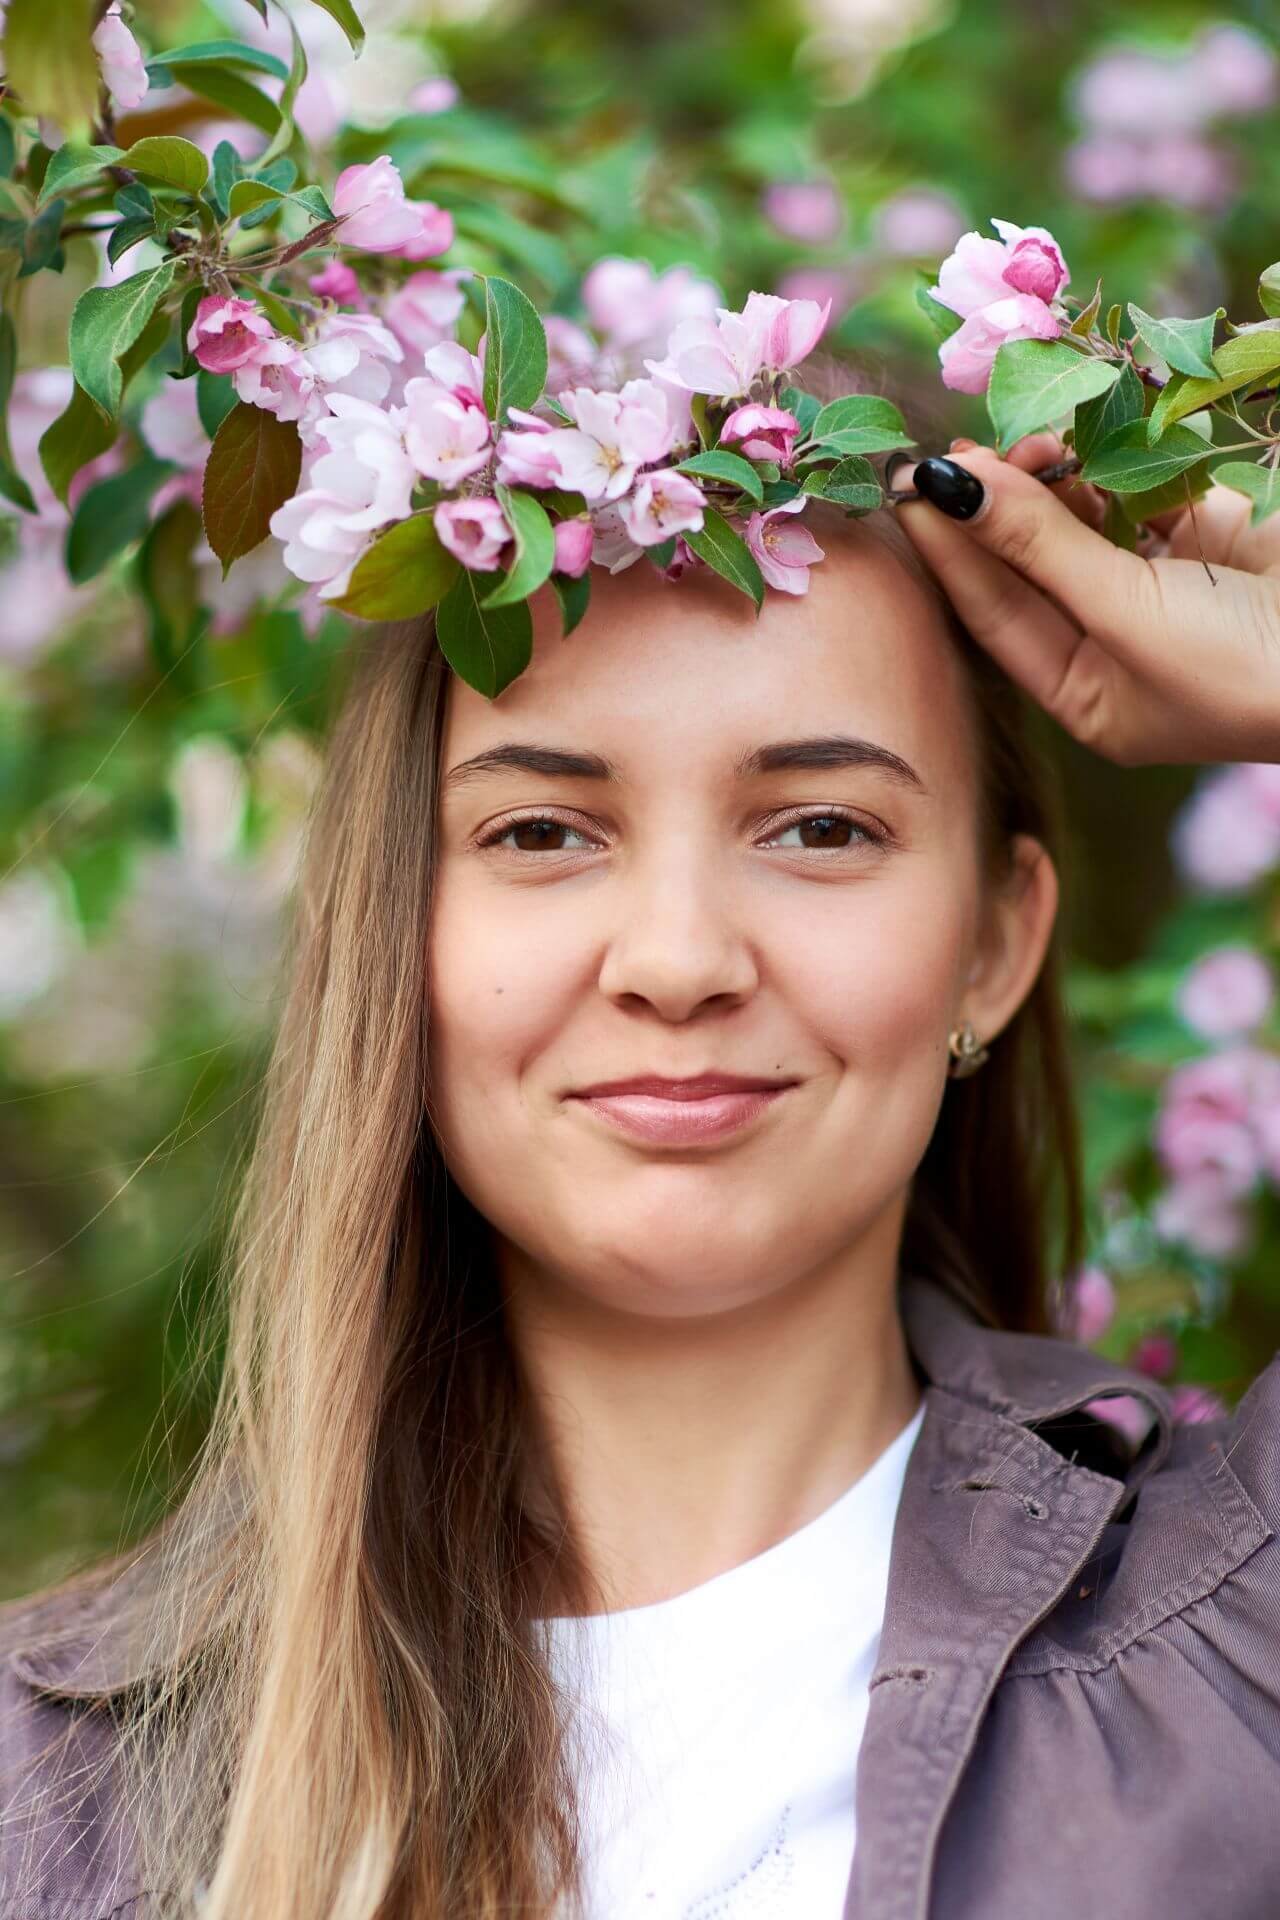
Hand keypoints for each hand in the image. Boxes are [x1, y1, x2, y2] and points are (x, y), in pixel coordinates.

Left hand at [892, 433, 1279, 766]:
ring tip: (1032, 442)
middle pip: (1026, 567)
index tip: (907, 489)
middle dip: (991, 509)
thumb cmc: (1239, 666)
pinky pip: (1137, 492)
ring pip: (1077, 522)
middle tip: (956, 451)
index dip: (949, 553)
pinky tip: (1080, 440)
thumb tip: (953, 488)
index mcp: (1085, 694)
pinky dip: (1108, 464)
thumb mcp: (1128, 614)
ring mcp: (1159, 587)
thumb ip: (1041, 547)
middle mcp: (1112, 644)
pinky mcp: (1205, 535)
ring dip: (1048, 480)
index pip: (992, 616)